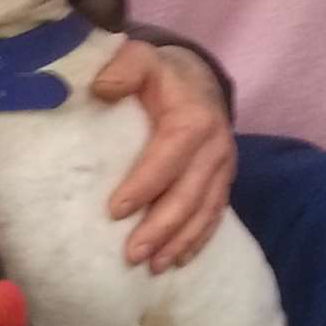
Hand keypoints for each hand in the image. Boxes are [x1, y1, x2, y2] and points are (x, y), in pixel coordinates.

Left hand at [92, 41, 235, 271]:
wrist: (198, 76)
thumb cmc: (159, 73)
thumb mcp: (140, 57)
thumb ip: (123, 67)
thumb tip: (102, 88)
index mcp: (193, 118)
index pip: (168, 158)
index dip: (144, 186)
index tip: (115, 211)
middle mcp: (215, 146)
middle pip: (188, 194)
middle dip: (161, 228)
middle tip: (132, 255)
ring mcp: (224, 165)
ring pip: (204, 211)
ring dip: (179, 242)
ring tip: (154, 267)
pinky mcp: (224, 179)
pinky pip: (215, 214)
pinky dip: (198, 239)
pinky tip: (178, 260)